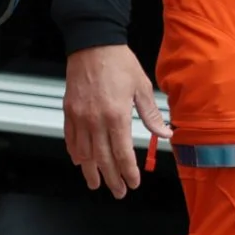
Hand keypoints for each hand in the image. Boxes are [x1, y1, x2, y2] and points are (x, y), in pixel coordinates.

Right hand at [62, 44, 165, 198]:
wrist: (92, 43)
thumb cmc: (118, 61)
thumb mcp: (142, 86)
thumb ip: (151, 114)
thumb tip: (164, 132)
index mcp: (117, 115)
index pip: (123, 153)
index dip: (128, 172)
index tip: (133, 183)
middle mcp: (96, 120)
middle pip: (103, 158)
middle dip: (111, 178)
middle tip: (118, 191)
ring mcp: (79, 116)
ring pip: (83, 152)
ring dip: (90, 170)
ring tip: (95, 183)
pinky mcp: (69, 110)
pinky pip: (70, 138)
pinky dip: (75, 152)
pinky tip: (79, 161)